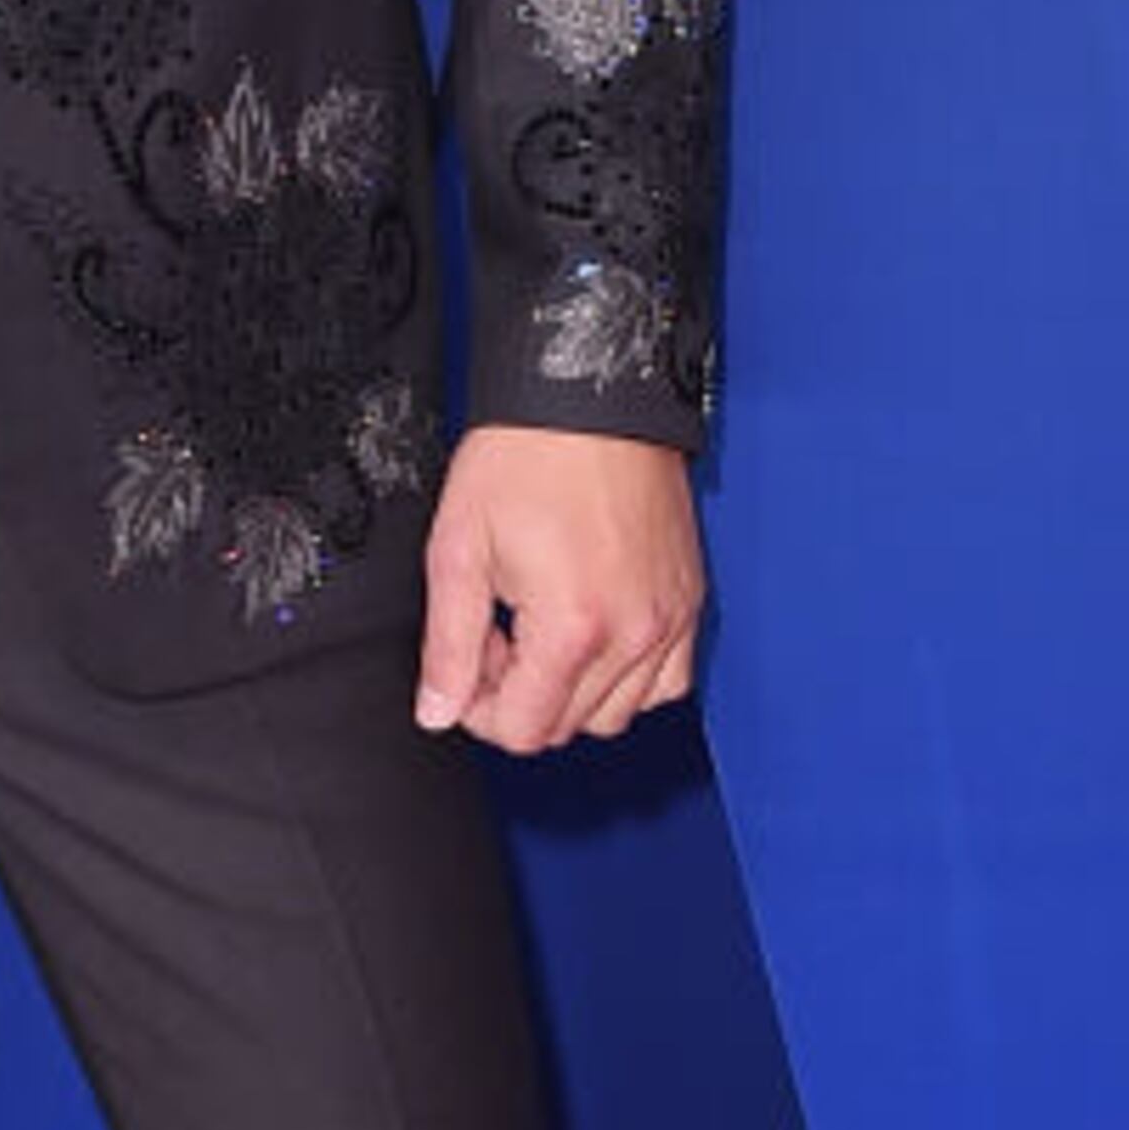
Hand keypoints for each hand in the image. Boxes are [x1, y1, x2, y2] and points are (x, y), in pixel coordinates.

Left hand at [415, 425, 704, 753]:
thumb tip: (439, 710)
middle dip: (522, 694)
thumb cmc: (527, 457)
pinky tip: (595, 634)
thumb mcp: (461, 549)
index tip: (471, 663)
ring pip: (619, 713)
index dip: (481, 710)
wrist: (592, 398)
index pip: (526, 731)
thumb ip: (449, 645)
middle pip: (569, 727)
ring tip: (546, 628)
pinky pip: (668, 682)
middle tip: (502, 632)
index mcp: (574, 626)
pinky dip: (629, 677)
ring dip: (573, 690)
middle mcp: (633, 632)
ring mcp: (670, 619)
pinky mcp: (689, 602)